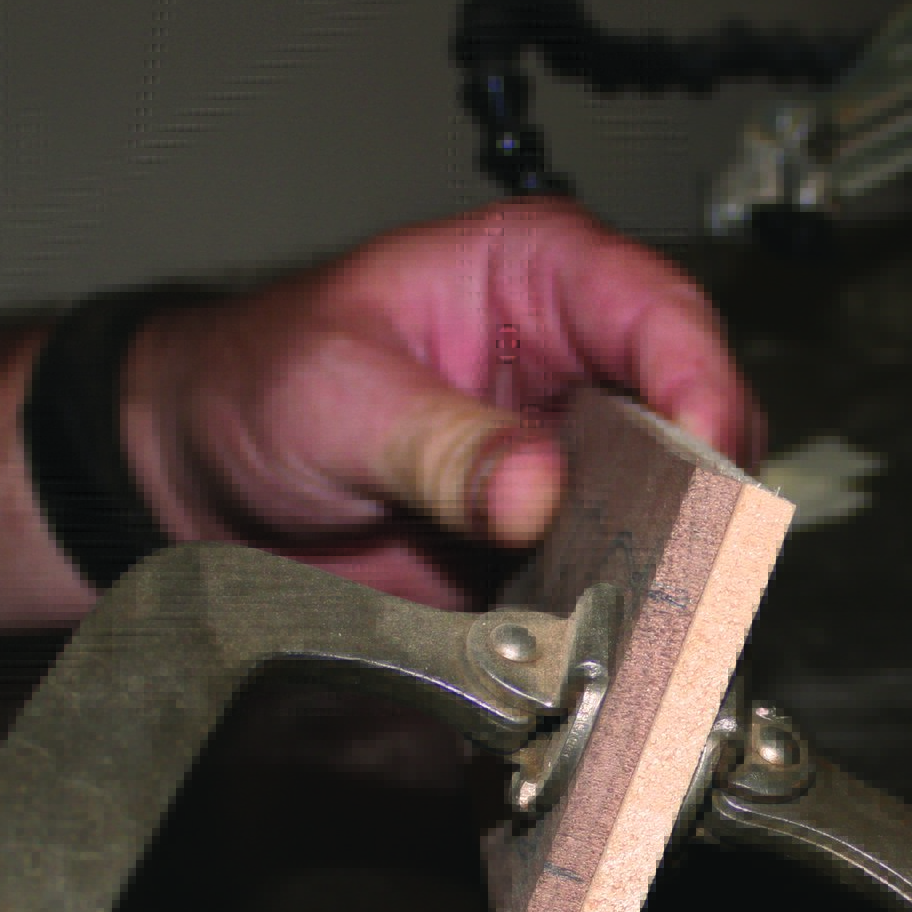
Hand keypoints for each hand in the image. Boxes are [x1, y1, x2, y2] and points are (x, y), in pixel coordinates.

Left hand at [121, 198, 763, 606]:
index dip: (699, 375)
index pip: (656, 308)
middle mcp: (574, 360)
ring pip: (678, 503)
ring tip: (661, 603)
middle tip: (700, 547)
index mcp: (534, 274)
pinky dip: (628, 610)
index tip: (707, 445)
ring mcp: (575, 456)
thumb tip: (537, 487)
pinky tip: (619, 637)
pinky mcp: (558, 540)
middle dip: (708, 481)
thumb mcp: (335, 395)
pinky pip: (621, 575)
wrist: (202, 482)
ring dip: (676, 557)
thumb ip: (438, 443)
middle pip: (695, 412)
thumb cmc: (256, 386)